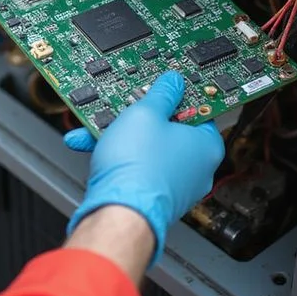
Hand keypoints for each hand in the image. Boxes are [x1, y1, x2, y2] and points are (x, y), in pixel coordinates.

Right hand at [64, 71, 224, 266]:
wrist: (118, 212)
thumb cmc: (139, 169)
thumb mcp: (145, 113)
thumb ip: (161, 93)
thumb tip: (172, 82)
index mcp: (207, 146)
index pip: (197, 108)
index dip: (175, 93)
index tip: (162, 84)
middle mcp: (196, 169)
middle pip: (167, 128)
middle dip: (137, 114)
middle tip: (124, 102)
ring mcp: (173, 184)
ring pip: (146, 147)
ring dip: (119, 132)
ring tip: (96, 120)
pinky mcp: (151, 195)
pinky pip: (136, 165)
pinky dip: (116, 152)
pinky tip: (89, 140)